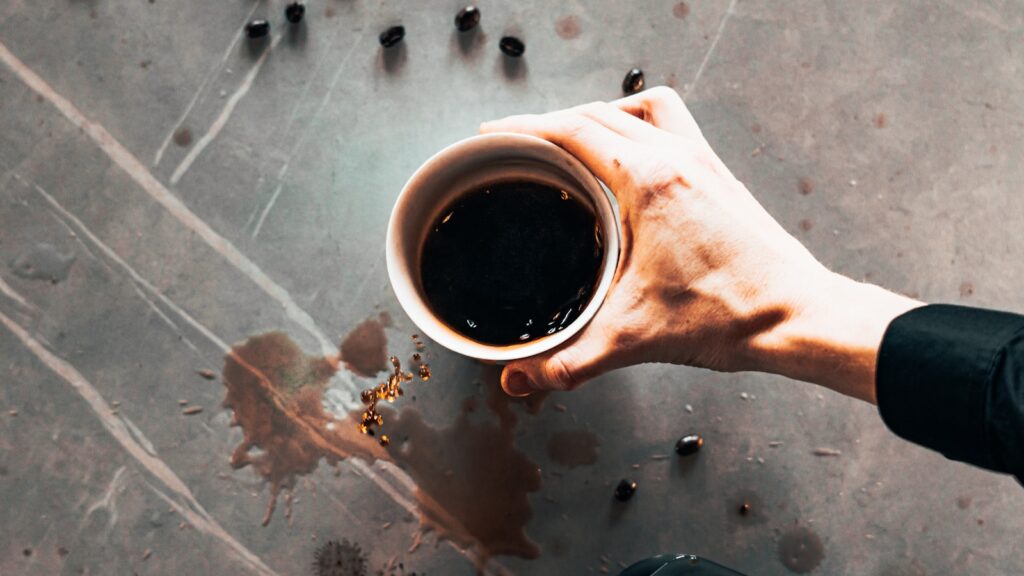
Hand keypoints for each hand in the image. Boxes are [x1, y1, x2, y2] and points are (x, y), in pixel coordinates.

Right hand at [481, 87, 921, 401]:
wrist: (798, 317)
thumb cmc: (731, 316)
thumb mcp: (633, 338)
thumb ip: (568, 361)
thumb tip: (518, 379)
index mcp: (651, 180)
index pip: (572, 130)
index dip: (522, 128)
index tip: (492, 133)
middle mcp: (678, 157)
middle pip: (598, 113)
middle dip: (549, 122)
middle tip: (515, 144)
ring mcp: (702, 160)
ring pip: (638, 109)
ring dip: (599, 115)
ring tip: (569, 141)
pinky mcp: (718, 175)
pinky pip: (671, 125)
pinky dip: (640, 127)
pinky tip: (628, 159)